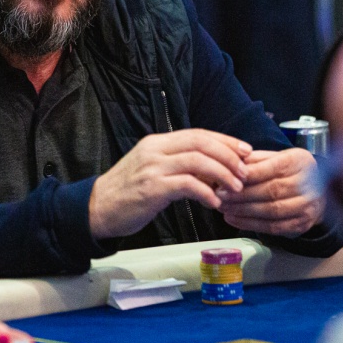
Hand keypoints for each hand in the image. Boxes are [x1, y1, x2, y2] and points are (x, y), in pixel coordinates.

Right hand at [89, 130, 249, 238]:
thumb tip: (214, 171)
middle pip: (201, 143)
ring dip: (222, 174)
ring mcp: (152, 168)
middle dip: (228, 155)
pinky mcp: (151, 188)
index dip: (225, 141)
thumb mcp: (153, 170)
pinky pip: (187, 185)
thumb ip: (179, 165)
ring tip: (235, 188)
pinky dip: (206, 193)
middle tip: (245, 171)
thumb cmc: (128, 192)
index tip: (245, 151)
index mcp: (157, 142)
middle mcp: (155, 150)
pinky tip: (214, 203)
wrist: (97, 208)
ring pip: (197, 161)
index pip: (198, 134)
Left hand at [217, 147, 323, 236]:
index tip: (228, 178)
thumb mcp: (276, 157)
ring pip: (272, 210)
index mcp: (300, 161)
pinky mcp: (301, 224)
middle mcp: (309, 184)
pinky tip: (234, 219)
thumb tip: (231, 163)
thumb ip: (255, 159)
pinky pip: (274, 227)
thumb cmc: (289, 172)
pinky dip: (251, 224)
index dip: (250, 175)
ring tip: (224, 208)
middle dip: (242, 195)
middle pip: (272, 191)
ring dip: (244, 211)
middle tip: (220, 196)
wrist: (318, 192)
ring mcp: (307, 206)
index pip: (273, 167)